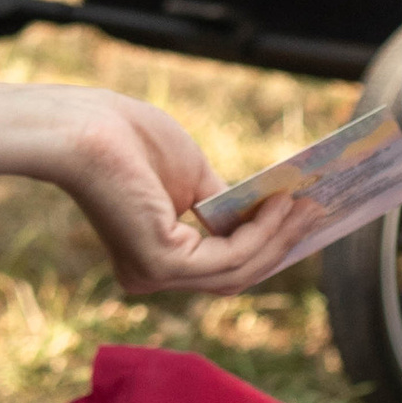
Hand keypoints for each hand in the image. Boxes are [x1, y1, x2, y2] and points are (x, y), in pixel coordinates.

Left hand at [38, 89, 316, 299]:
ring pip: (239, 268)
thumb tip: (266, 216)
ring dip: (280, 236)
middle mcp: (152, 277)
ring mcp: (156, 275)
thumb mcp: (190, 176)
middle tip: (318, 214)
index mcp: (153, 257)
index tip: (302, 223)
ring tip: (309, 204)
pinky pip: (230, 256)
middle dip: (282, 245)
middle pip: (236, 274)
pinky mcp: (162, 264)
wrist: (83, 125)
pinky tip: (282, 202)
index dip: (265, 248)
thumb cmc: (125, 137)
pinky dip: (263, 232)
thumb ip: (223, 204)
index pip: (219, 266)